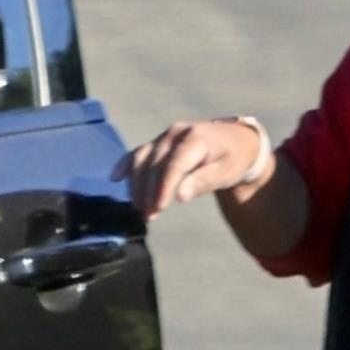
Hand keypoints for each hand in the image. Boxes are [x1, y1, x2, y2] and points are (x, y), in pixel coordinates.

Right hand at [113, 118, 264, 220]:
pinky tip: (115, 178)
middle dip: (149, 190)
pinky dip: (126, 165)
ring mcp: (165, 137)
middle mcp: (176, 134)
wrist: (234, 141)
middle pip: (155, 162)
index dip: (164, 186)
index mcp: (196, 138)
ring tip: (139, 208)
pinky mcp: (158, 143)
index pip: (175, 163)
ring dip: (137, 184)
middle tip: (148, 215)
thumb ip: (204, 182)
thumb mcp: (227, 172)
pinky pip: (138, 152)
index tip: (158, 207)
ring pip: (143, 158)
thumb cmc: (233, 159)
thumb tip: (180, 196)